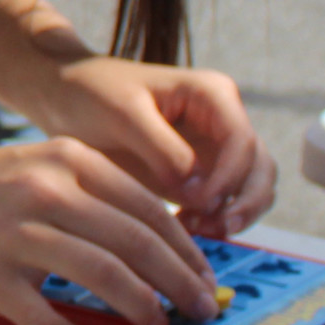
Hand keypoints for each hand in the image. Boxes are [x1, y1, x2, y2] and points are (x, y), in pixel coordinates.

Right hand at [0, 137, 219, 324]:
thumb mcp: (36, 165)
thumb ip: (91, 193)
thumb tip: (157, 245)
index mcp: (65, 158)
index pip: (149, 209)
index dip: (187, 250)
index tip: (204, 277)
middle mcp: (45, 190)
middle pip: (138, 244)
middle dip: (180, 284)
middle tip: (199, 310)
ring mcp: (15, 235)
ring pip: (107, 278)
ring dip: (145, 310)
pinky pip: (53, 322)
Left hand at [39, 54, 274, 235]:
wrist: (65, 96)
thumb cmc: (92, 93)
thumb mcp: (122, 113)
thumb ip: (163, 148)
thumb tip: (198, 191)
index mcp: (212, 94)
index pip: (242, 142)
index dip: (228, 178)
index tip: (198, 203)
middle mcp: (223, 119)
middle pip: (259, 168)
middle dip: (243, 202)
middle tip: (212, 230)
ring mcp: (215, 146)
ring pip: (252, 188)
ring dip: (233, 214)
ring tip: (194, 231)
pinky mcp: (201, 171)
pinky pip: (225, 200)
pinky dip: (216, 218)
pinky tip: (184, 229)